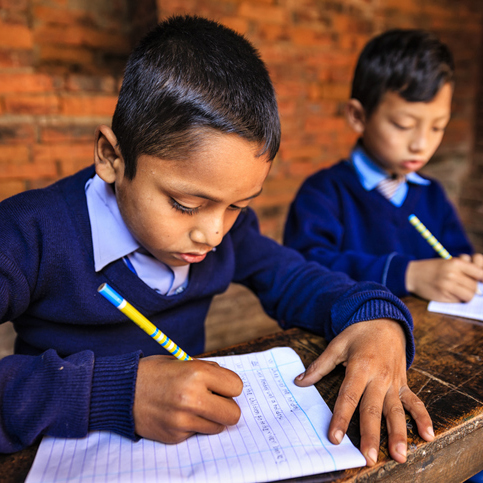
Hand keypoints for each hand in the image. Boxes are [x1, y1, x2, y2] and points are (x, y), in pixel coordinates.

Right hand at [133, 356, 242, 442]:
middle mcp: (192, 398)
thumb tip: (229, 384)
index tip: (221, 385)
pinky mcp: (175, 435)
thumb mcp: (182, 361)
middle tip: (214, 400)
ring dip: (211, 418)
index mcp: (197, 373)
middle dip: (227, 407)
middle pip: (233, 414)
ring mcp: (183, 419)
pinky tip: (177, 413)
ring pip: (218, 426)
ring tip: (194, 406)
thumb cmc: (154, 372)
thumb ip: (207, 371)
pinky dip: (192, 424)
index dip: (229, 386)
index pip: (236, 386)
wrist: (121, 391)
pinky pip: (197, 432)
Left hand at [294, 319, 433, 465]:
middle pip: (373, 409)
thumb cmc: (358, 334)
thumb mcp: (337, 345)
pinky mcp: (404, 383)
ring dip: (399, 433)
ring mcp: (393, 382)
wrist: (384, 321)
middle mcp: (378, 377)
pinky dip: (423, 418)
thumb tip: (299, 382)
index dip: (341, 417)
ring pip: (396, 410)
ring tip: (399, 455)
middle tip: (368, 457)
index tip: (336, 437)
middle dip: (371, 434)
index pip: (348, 397)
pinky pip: (415, 402)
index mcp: (360, 367)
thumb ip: (319, 366)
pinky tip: (428, 435)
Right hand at [406, 257, 482, 301]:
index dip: (482, 278)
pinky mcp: (443, 296)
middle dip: (472, 287)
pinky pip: (459, 301)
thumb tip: (482, 276)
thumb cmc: (433, 268)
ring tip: (457, 290)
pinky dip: (458, 299)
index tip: (481, 280)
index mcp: (456, 263)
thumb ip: (466, 265)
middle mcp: (452, 274)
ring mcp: (447, 286)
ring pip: (469, 295)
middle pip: (475, 286)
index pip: (480, 273)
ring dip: (466, 294)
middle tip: (462, 284)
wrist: (412, 275)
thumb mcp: (449, 261)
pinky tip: (450, 293)